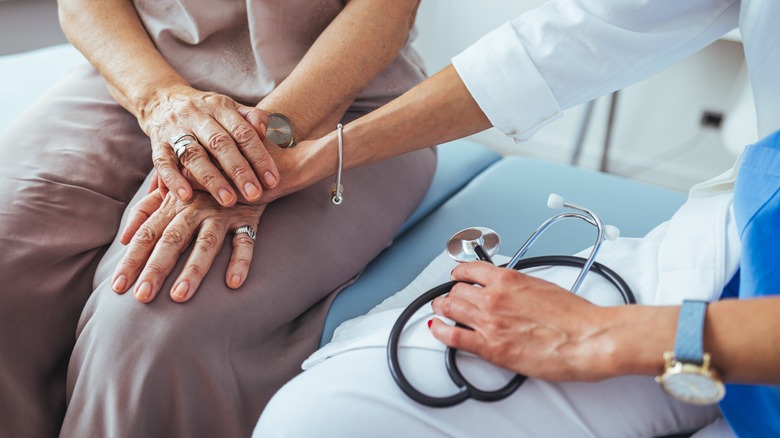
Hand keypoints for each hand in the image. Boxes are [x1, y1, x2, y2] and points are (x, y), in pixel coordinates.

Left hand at [111, 189, 264, 302]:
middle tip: (142, 296)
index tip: (118, 286)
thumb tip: (123, 237)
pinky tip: (233, 283)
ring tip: (180, 295)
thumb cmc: (209, 174)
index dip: (132, 259)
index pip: (147, 234)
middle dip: (155, 268)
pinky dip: (240, 260)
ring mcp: (222, 212)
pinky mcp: (248, 215)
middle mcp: (195, 207)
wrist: (250, 153)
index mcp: (174, 203)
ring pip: (205, 243)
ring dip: (193, 269)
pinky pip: (245, 240)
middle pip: (171, 240)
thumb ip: (148, 209)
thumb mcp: (176, 187)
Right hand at [140, 84, 279, 206]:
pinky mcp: (157, 143)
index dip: (259, 157)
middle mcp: (197, 116)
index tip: (272, 181)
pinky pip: (162, 162)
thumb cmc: (207, 111)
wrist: (161, 98)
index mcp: (220, 107)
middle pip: (220, 144)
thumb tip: (264, 132)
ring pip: (193, 155)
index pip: (243, 132)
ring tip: (228, 201)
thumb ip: (252, 118)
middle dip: (239, 171)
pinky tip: (187, 196)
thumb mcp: (230, 107)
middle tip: (254, 194)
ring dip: (212, 180)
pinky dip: (174, 180)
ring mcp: (175, 129)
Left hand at [430, 262, 614, 381]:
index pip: (470, 269)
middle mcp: (493, 297)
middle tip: (449, 298)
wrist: (588, 339)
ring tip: (441, 311)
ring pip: (450, 310)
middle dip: (451, 294)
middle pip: (456, 291)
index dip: (460, 274)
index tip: (458, 277)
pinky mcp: (490, 348)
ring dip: (443, 309)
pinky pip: (453, 338)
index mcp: (508, 279)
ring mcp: (489, 322)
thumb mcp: (543, 286)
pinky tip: (437, 330)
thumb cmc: (575, 317)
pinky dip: (440, 332)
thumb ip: (520, 287)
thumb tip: (511, 290)